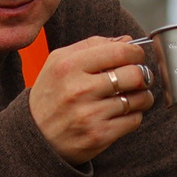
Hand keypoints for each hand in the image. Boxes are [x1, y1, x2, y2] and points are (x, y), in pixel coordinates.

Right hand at [29, 36, 154, 163]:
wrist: (34, 137)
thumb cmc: (50, 96)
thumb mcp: (58, 62)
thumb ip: (92, 45)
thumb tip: (127, 40)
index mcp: (68, 65)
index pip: (120, 51)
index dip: (136, 52)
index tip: (135, 57)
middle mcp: (79, 89)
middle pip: (134, 74)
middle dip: (142, 75)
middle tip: (136, 78)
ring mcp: (90, 114)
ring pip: (139, 98)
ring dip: (141, 96)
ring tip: (130, 96)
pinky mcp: (99, 135)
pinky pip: (134, 120)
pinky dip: (133, 116)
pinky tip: (121, 114)